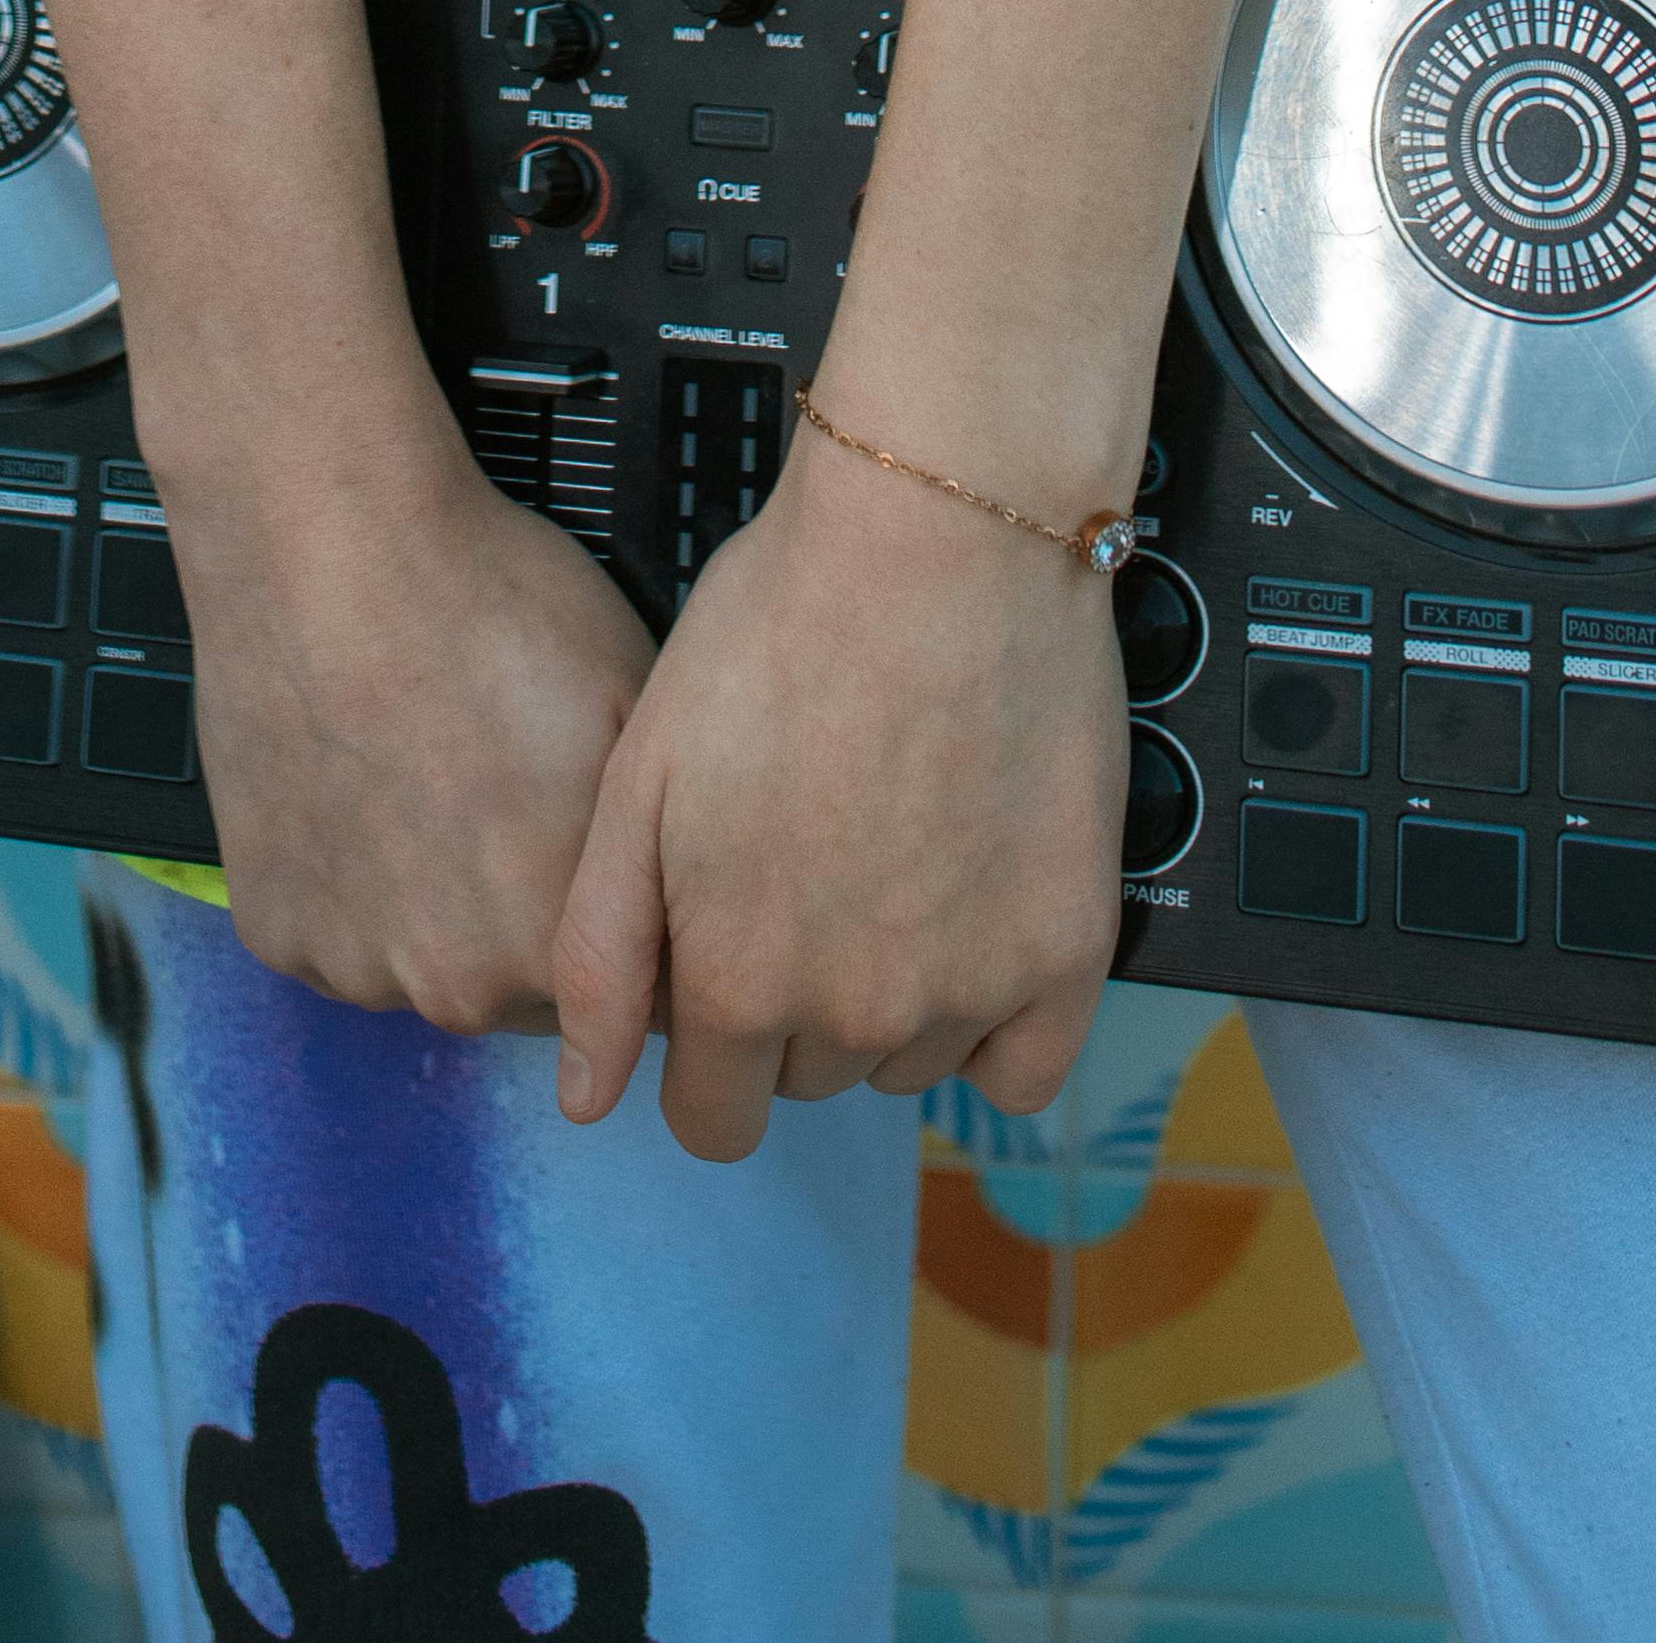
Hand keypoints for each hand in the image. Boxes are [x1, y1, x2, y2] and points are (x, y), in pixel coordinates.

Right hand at [173, 434, 654, 1038]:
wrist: (330, 544)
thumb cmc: (491, 606)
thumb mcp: (636, 707)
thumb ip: (662, 842)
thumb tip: (688, 904)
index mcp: (563, 946)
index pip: (621, 992)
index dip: (613, 915)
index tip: (581, 839)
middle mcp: (457, 988)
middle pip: (517, 985)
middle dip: (523, 912)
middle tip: (500, 794)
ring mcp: (352, 965)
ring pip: (420, 961)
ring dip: (431, 905)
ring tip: (423, 779)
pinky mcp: (273, 926)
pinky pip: (331, 932)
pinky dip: (345, 881)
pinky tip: (355, 786)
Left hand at [552, 447, 1128, 1160]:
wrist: (939, 536)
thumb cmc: (781, 627)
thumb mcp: (641, 774)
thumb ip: (602, 955)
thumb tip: (588, 1101)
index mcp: (737, 981)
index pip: (711, 1118)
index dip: (705, 1042)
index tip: (725, 956)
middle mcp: (854, 1017)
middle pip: (808, 1076)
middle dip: (794, 997)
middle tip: (808, 858)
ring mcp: (969, 993)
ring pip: (908, 1061)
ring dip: (892, 993)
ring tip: (887, 847)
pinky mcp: (1067, 956)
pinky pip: (1023, 1068)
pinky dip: (995, 1016)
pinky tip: (970, 911)